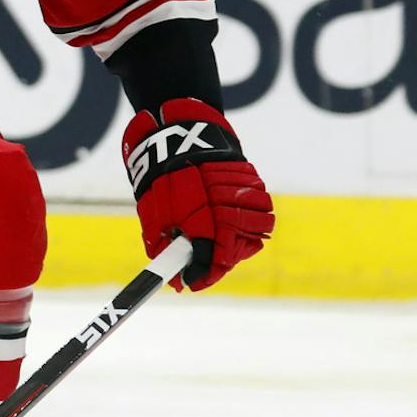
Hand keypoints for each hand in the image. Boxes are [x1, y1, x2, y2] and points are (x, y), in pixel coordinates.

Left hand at [121, 98, 274, 289]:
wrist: (181, 134)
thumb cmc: (164, 175)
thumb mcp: (155, 213)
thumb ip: (165, 246)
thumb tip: (174, 280)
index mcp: (204, 216)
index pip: (214, 258)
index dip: (204, 274)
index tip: (194, 282)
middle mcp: (229, 206)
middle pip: (237, 249)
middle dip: (220, 259)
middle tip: (202, 261)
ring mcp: (245, 193)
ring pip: (256, 231)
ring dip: (238, 239)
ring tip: (216, 237)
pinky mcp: (254, 182)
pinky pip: (261, 210)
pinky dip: (247, 218)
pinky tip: (227, 216)